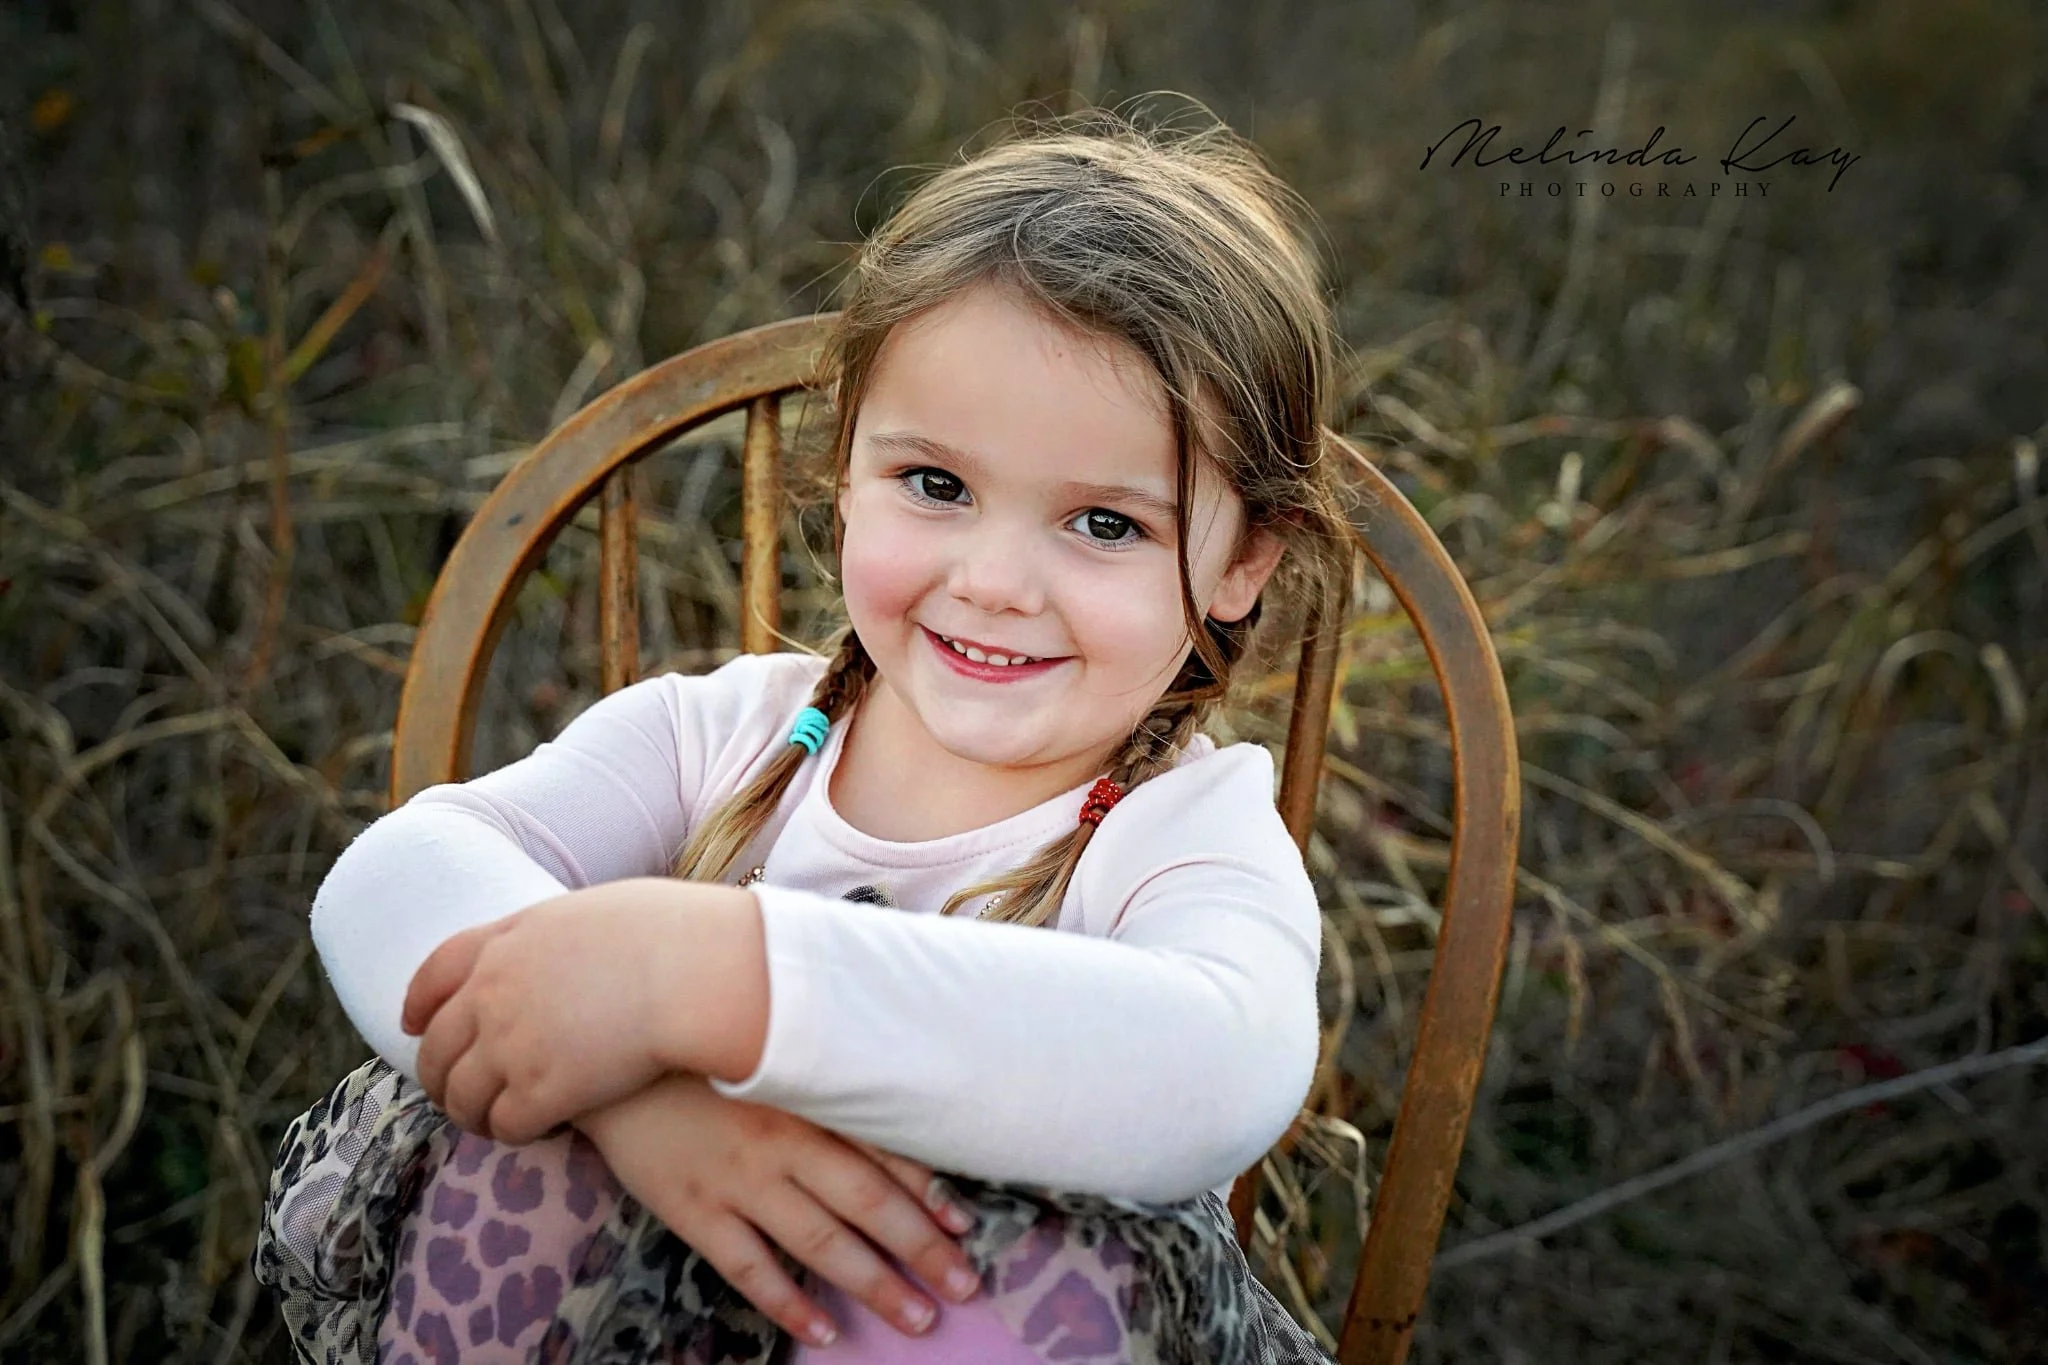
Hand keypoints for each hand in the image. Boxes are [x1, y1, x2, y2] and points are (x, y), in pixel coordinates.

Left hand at [402, 888, 682, 1141]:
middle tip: (456, 1093)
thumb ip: (557, 939)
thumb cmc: (671, 933)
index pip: (434, 974)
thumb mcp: (594, 912)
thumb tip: (564, 956)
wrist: (693, 972)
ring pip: (460, 1097)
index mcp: (505, 941)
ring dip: (471, 1115)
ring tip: (493, 1122)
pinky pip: (504, 1126)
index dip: (418, 1005)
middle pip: (436, 1046)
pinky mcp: (539, 1092)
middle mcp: (491, 992)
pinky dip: (512, 1133)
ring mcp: (509, 1044)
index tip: (413, 1025)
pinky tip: (540, 1130)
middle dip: (438, 1076)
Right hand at [576, 1072, 984, 1346]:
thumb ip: (825, 1071)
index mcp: (807, 1098)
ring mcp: (738, 1182)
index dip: (929, 1190)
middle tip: (966, 1287)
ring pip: (820, 1243)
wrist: (612, 1050)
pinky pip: (749, 1268)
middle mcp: (783, 1144)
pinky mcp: (695, 1211)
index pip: (883, 1150)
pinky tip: (825, 1331)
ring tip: (918, 1319)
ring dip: (874, 1284)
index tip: (968, 1225)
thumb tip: (891, 1091)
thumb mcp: (770, 1046)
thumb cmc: (702, 1045)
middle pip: (867, 1204)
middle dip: (922, 1249)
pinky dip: (789, 1302)